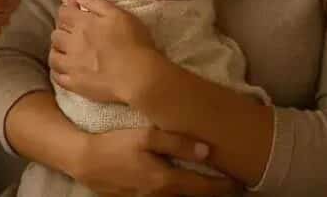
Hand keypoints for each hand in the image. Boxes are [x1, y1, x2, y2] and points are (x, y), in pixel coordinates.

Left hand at [49, 0, 157, 103]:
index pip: (64, 12)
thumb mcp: (118, 14)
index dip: (67, 10)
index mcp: (83, 24)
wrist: (138, 76)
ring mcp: (72, 65)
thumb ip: (95, 1)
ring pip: (53, 55)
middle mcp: (72, 43)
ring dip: (57, 50)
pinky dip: (58, 71)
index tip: (74, 11)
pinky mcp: (75, 84)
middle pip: (56, 33)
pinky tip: (65, 70)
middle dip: (62, 30)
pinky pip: (58, 77)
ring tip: (66, 50)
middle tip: (72, 31)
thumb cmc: (133, 42)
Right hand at [73, 128, 240, 196]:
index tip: (242, 182)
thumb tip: (208, 150)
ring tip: (214, 187)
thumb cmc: (116, 145)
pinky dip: (181, 193)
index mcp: (166, 180)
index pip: (203, 188)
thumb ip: (177, 142)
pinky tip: (185, 186)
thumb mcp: (146, 136)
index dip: (224, 187)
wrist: (85, 161)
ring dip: (199, 194)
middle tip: (235, 185)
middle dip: (216, 193)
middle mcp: (160, 195)